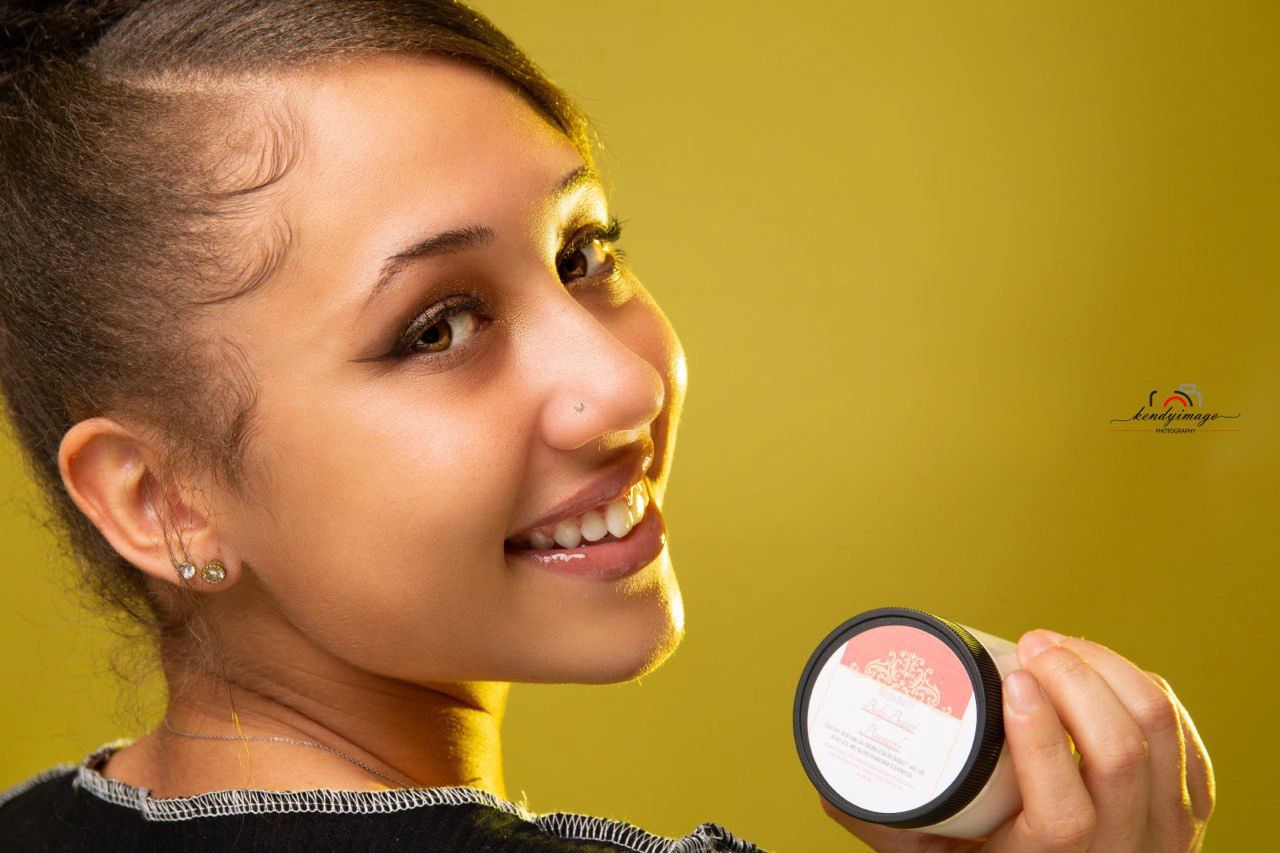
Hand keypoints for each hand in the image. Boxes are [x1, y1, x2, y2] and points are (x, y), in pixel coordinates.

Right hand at [819, 629, 1215, 851]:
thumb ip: (882, 825)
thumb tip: (829, 779)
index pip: (1066, 814)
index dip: (1043, 735)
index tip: (1009, 675)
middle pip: (1123, 756)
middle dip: (1078, 679)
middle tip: (1032, 644)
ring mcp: (1165, 834)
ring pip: (1160, 732)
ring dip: (1111, 670)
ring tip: (1060, 645)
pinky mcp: (1186, 809)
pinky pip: (1184, 737)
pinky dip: (1147, 690)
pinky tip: (1106, 670)